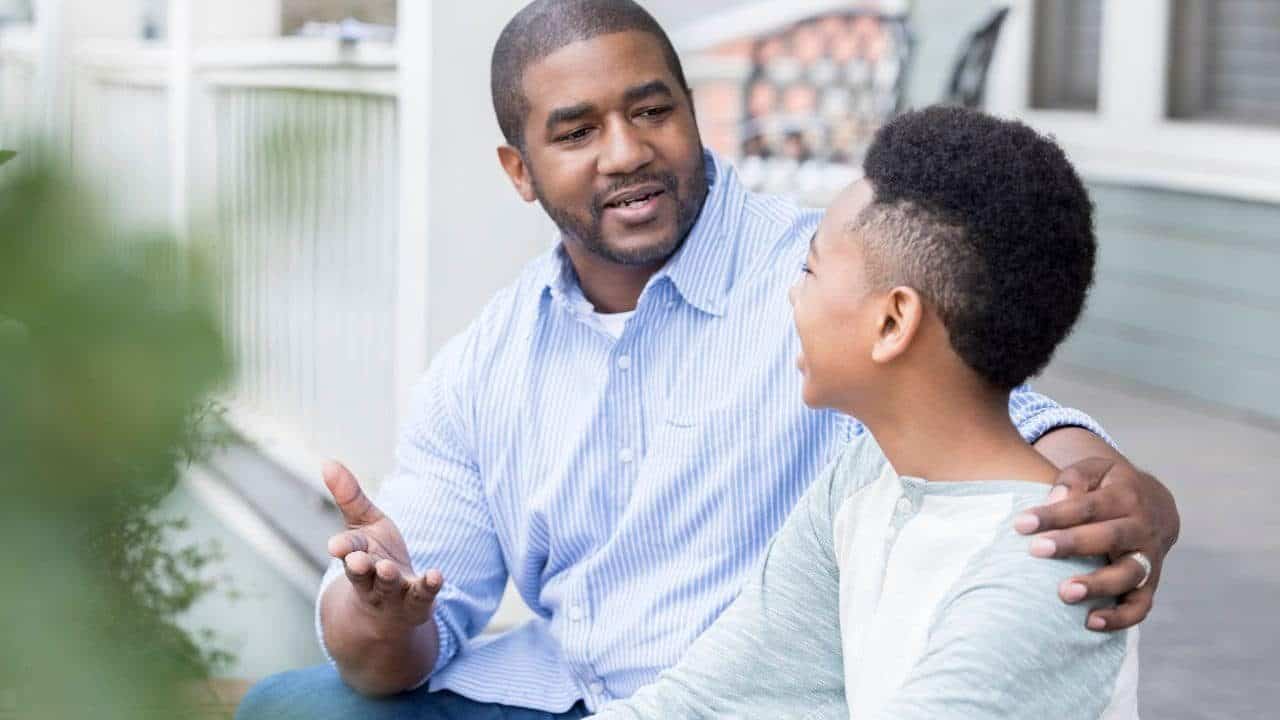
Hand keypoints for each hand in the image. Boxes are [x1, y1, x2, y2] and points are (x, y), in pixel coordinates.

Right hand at [323, 460, 442, 630]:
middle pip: (362, 574)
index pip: (348, 550)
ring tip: (388, 569)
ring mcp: (393, 593)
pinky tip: (436, 575)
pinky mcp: (417, 602)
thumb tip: (327, 462)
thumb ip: (349, 496)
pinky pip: (422, 596)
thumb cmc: (376, 556)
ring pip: (388, 587)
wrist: (392, 607)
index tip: (335, 547)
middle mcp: (371, 578)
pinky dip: (428, 586)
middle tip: (357, 561)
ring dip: (388, 578)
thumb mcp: (364, 524)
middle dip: (359, 568)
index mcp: (357, 555)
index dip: (343, 548)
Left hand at [1014, 457, 1179, 630]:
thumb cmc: (1110, 486)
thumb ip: (1073, 481)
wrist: (1156, 506)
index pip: (1088, 505)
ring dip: (1098, 585)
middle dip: (1073, 544)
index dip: (1055, 515)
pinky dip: (1120, 617)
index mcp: (1126, 497)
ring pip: (1129, 574)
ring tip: (1064, 593)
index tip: (1021, 524)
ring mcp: (1149, 558)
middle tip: (1036, 550)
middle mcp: (1141, 528)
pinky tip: (1091, 623)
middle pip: (1110, 537)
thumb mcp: (1095, 470)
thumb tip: (1053, 500)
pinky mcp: (1150, 584)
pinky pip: (1140, 605)